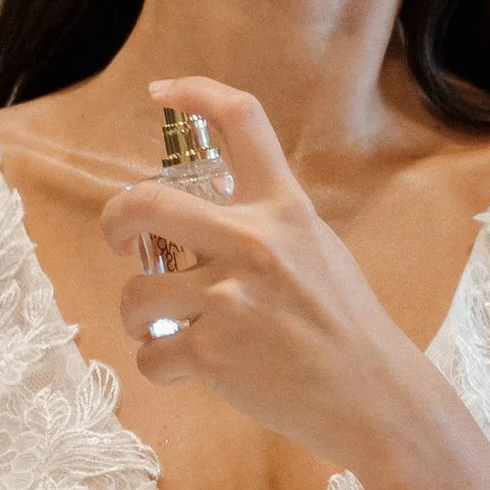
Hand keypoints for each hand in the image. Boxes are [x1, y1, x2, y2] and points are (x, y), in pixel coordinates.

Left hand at [94, 78, 434, 474]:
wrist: (374, 397)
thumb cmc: (346, 326)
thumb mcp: (318, 249)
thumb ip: (267, 224)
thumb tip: (205, 211)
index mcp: (283, 209)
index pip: (241, 119)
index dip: (193, 92)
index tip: (160, 94)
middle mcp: (252, 243)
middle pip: (146, 201)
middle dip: (115, 220)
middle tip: (121, 240)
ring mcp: (229, 299)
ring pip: (136, 293)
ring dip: (135, 313)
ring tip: (156, 325)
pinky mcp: (213, 354)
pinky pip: (152, 355)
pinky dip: (157, 364)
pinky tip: (181, 366)